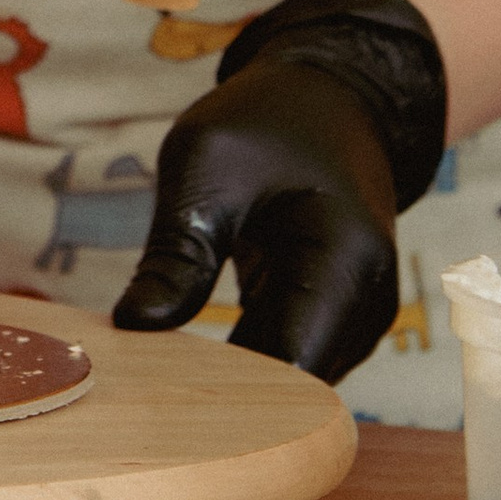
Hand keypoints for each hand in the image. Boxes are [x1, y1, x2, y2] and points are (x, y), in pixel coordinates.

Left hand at [111, 0, 448, 384]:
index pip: (294, 370)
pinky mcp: (329, 318)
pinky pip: (283, 358)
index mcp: (346, 262)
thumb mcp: (205, 169)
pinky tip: (181, 357)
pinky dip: (238, 360)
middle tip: (135, 395)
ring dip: (228, 384)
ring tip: (152, 374)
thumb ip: (177, 254)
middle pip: (294, 387)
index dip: (230, 399)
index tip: (154, 402)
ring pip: (287, 381)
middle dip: (221, 397)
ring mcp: (354, 316)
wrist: (327, 98)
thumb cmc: (267, 120)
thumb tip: (134, 328)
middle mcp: (366, 303)